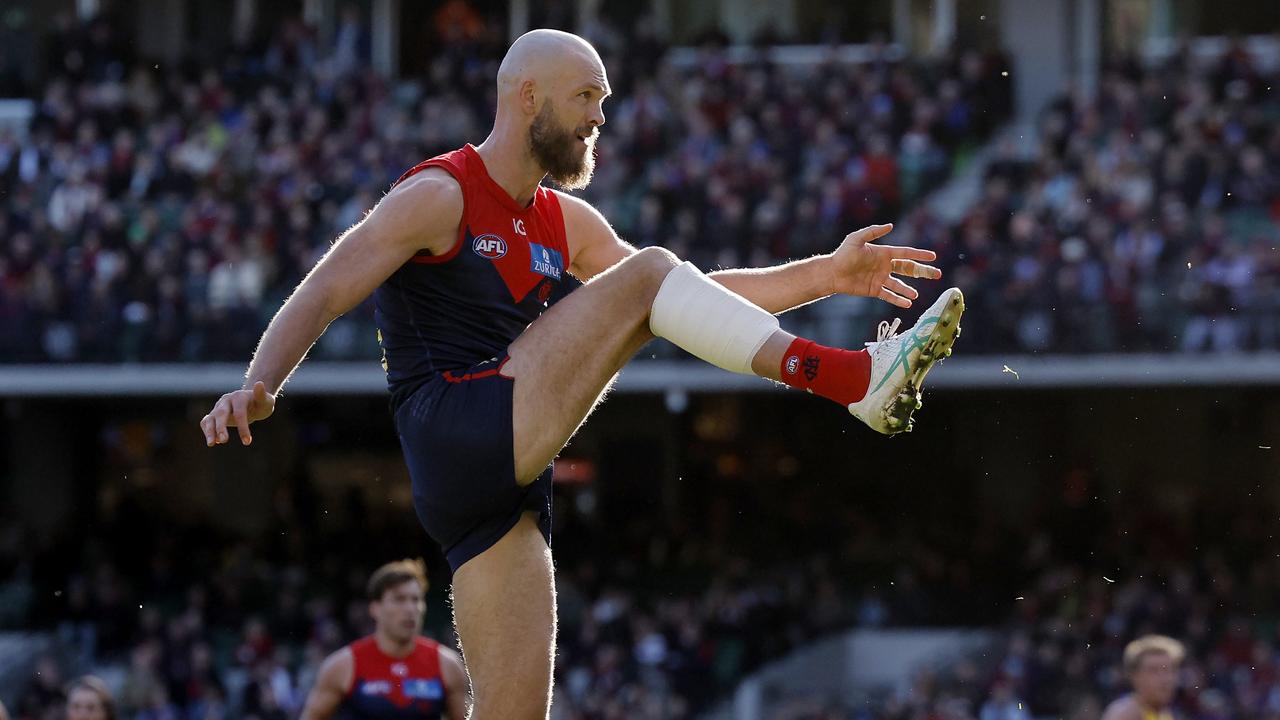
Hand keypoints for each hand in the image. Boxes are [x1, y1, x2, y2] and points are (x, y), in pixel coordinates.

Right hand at [200, 381, 275, 445]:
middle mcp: (226, 401)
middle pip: (221, 413)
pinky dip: (207, 431)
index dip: (243, 427)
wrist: (252, 403)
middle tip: (224, 441)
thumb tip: (259, 383)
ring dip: (209, 431)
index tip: (247, 441)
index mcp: (239, 397)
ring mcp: (218, 407)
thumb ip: (261, 395)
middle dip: (221, 427)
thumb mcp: (266, 401)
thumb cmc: (261, 404)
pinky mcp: (214, 415)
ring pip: (210, 418)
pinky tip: (214, 441)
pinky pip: (206, 422)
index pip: (239, 413)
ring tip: (211, 444)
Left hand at [826, 224, 941, 307]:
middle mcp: (885, 266)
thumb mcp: (856, 239)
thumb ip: (872, 231)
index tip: (933, 256)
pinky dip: (898, 299)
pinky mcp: (874, 290)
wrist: (832, 273)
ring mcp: (880, 278)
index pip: (906, 253)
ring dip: (908, 290)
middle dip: (923, 271)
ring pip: (899, 284)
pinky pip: (889, 295)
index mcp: (884, 253)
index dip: (919, 254)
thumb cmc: (843, 254)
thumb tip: (890, 225)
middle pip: (908, 269)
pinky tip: (908, 304)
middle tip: (937, 274)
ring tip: (916, 295)